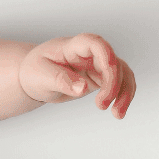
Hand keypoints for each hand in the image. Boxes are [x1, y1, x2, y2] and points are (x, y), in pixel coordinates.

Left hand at [19, 34, 135, 117]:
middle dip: (113, 84)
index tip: (110, 72)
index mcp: (73, 46)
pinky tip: (118, 111)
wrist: (33, 77)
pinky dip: (122, 96)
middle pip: (112, 62)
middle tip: (101, 106)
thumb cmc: (35, 71)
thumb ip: (61, 80)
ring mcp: (97, 65)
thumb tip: (83, 89)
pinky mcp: (100, 78)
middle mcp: (90, 53)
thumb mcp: (41, 75)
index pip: (95, 44)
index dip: (107, 56)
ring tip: (117, 114)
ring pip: (122, 73)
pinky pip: (119, 84)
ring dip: (125, 92)